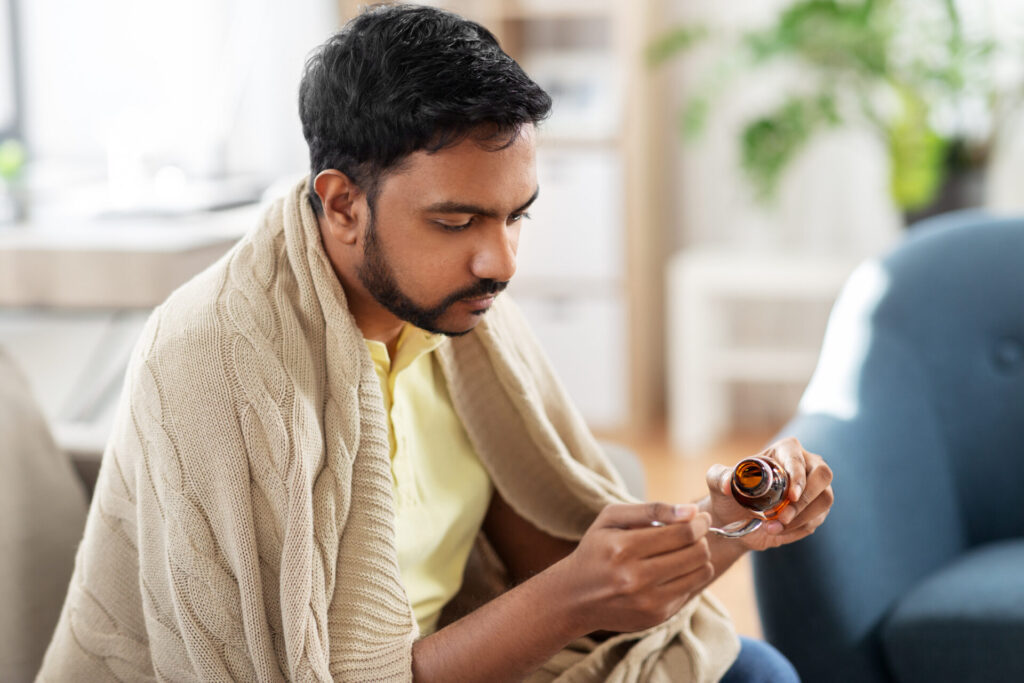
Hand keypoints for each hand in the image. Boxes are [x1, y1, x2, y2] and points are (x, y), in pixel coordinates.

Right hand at [547, 502, 714, 635]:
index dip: (699, 523)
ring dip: (700, 559)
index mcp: (623, 548)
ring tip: (687, 551)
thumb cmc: (596, 549)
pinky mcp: (656, 617)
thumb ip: (651, 509)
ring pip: (701, 574)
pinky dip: (689, 578)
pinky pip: (692, 592)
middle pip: (696, 553)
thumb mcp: (612, 518)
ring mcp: (647, 601)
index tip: (701, 518)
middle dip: (701, 539)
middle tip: (696, 533)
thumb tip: (691, 511)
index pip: (682, 533)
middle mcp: (635, 578)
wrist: (574, 596)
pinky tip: (674, 571)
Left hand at [704, 437, 833, 551]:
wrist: (734, 519)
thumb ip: (719, 477)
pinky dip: (796, 530)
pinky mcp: (815, 511)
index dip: (798, 476)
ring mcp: (814, 488)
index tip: (791, 496)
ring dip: (801, 518)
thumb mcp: (717, 481)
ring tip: (772, 527)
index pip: (798, 458)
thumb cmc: (728, 493)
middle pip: (823, 476)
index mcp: (784, 450)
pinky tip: (775, 532)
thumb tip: (728, 484)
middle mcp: (805, 465)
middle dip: (805, 499)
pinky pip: (816, 520)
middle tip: (783, 516)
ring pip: (824, 500)